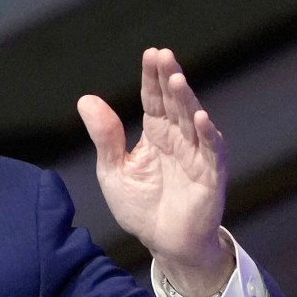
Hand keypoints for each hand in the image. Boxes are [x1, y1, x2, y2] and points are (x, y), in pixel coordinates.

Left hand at [79, 48, 232, 296]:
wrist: (164, 242)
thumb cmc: (141, 206)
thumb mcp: (113, 170)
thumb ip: (105, 136)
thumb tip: (86, 99)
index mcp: (156, 134)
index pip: (154, 99)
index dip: (152, 78)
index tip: (150, 53)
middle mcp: (179, 139)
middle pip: (174, 103)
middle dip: (169, 79)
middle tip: (163, 55)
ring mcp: (197, 154)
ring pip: (193, 121)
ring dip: (187, 99)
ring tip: (176, 79)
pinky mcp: (210, 175)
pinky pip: (211, 151)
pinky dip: (207, 134)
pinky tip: (200, 117)